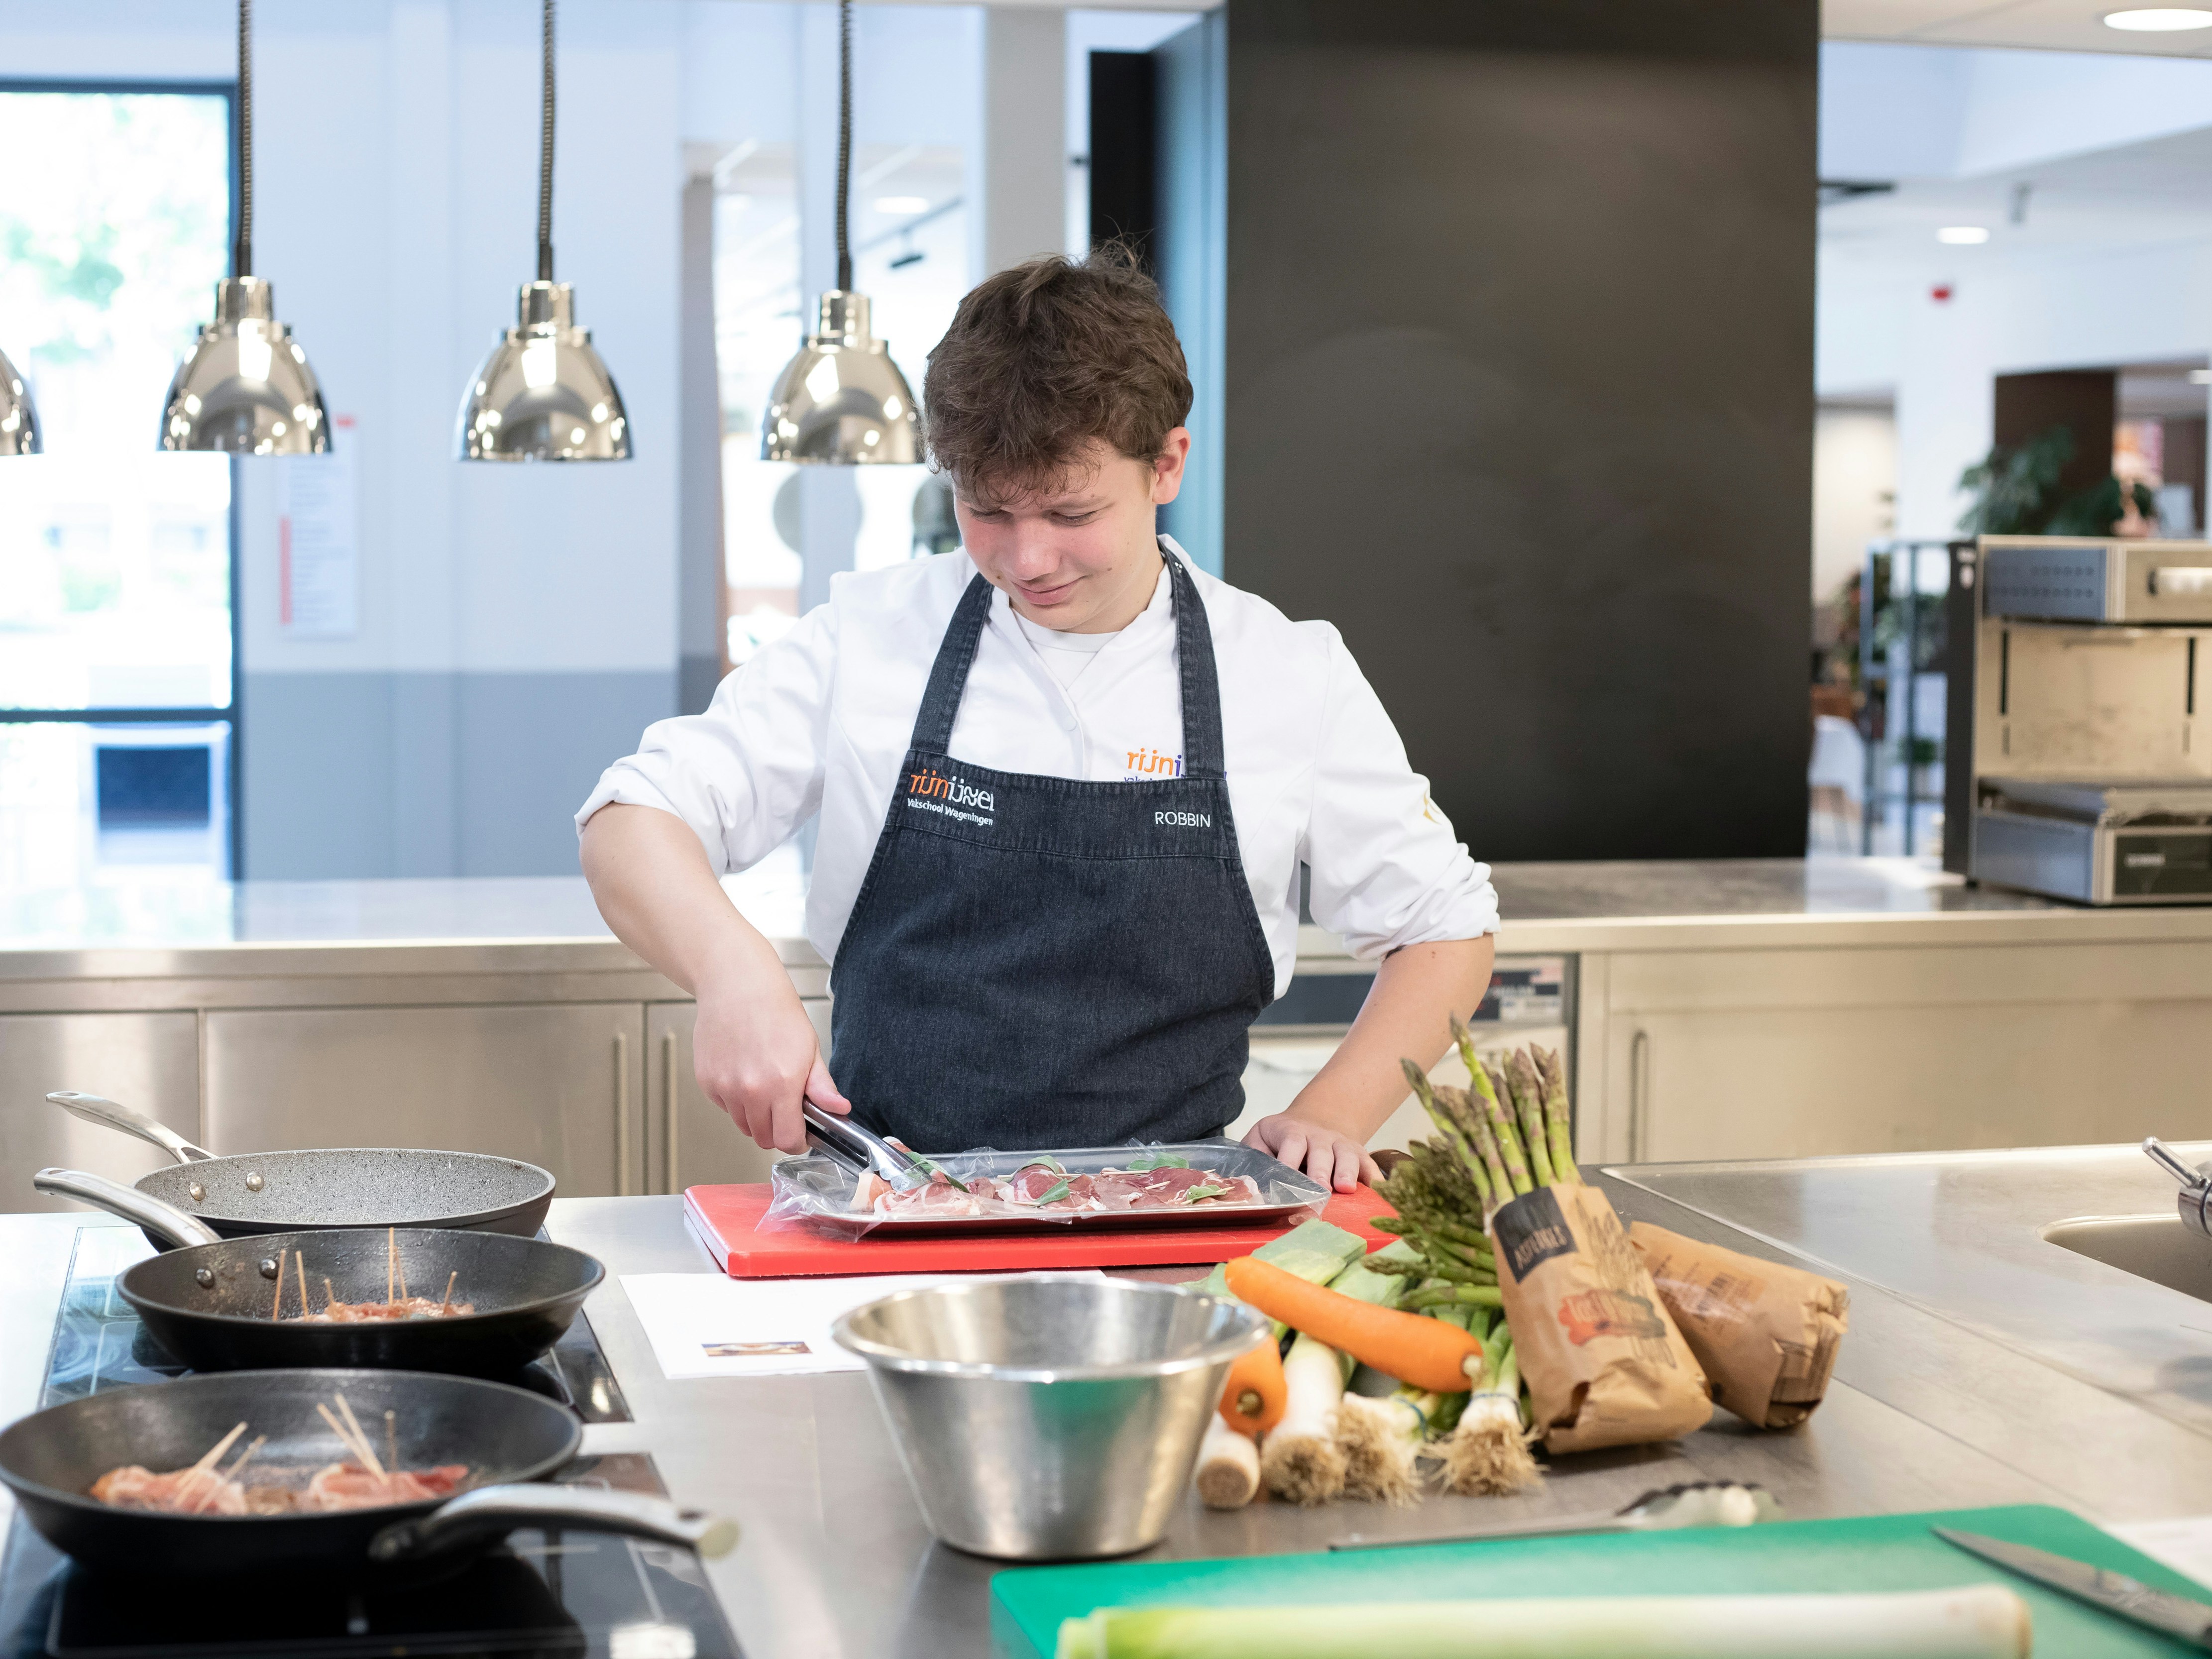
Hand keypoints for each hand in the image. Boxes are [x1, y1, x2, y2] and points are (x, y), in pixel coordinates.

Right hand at [691, 978, 849, 1153]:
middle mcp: (750, 1091)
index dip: (796, 1141)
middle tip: (783, 1106)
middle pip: (763, 1139)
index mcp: (782, 1085)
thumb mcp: (809, 1048)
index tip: (800, 1133)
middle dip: (776, 1129)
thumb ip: (822, 1086)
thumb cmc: (775, 1011)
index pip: (786, 1141)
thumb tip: (840, 1109)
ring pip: (742, 1125)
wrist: (737, 985)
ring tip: (762, 1083)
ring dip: (754, 1115)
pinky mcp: (707, 1082)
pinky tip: (742, 1071)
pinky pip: (724, 1107)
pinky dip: (734, 1099)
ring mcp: (725, 1088)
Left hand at [1242, 1113, 1381, 1193]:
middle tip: (1321, 1190)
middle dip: (1321, 1171)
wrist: (1314, 1121)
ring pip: (1348, 1155)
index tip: (1286, 1181)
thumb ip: (1253, 1156)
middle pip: (1321, 1152)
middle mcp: (1319, 1137)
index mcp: (1291, 1132)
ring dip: (1348, 1171)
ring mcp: (1342, 1144)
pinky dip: (1375, 1178)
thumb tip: (1246, 1184)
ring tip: (1347, 1189)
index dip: (1289, 1162)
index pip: (1291, 1144)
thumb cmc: (1280, 1139)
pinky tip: (1378, 1192)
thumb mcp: (1260, 1139)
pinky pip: (1370, 1165)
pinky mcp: (1359, 1154)